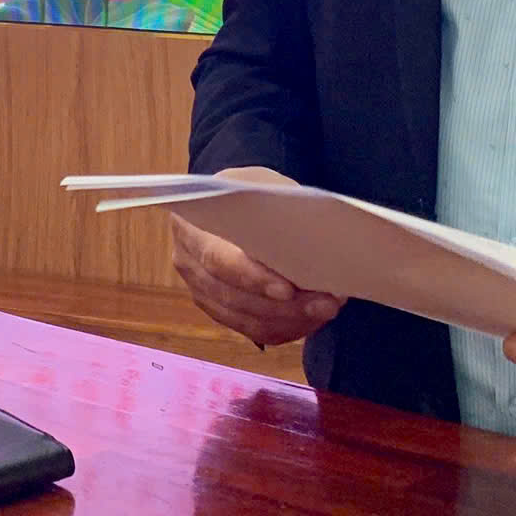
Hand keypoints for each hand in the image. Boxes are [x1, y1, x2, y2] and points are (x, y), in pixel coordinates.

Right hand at [168, 165, 344, 348]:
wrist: (232, 205)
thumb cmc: (248, 192)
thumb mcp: (258, 185)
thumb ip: (275, 209)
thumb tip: (311, 238)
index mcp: (189, 225)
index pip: (217, 259)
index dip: (253, 278)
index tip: (289, 289)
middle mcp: (188, 263)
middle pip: (234, 297)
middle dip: (284, 305)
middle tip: (327, 302)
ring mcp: (201, 291)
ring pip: (247, 319)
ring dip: (292, 319)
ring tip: (328, 307)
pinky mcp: (220, 311)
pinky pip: (254, 330)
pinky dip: (287, 327)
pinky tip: (313, 316)